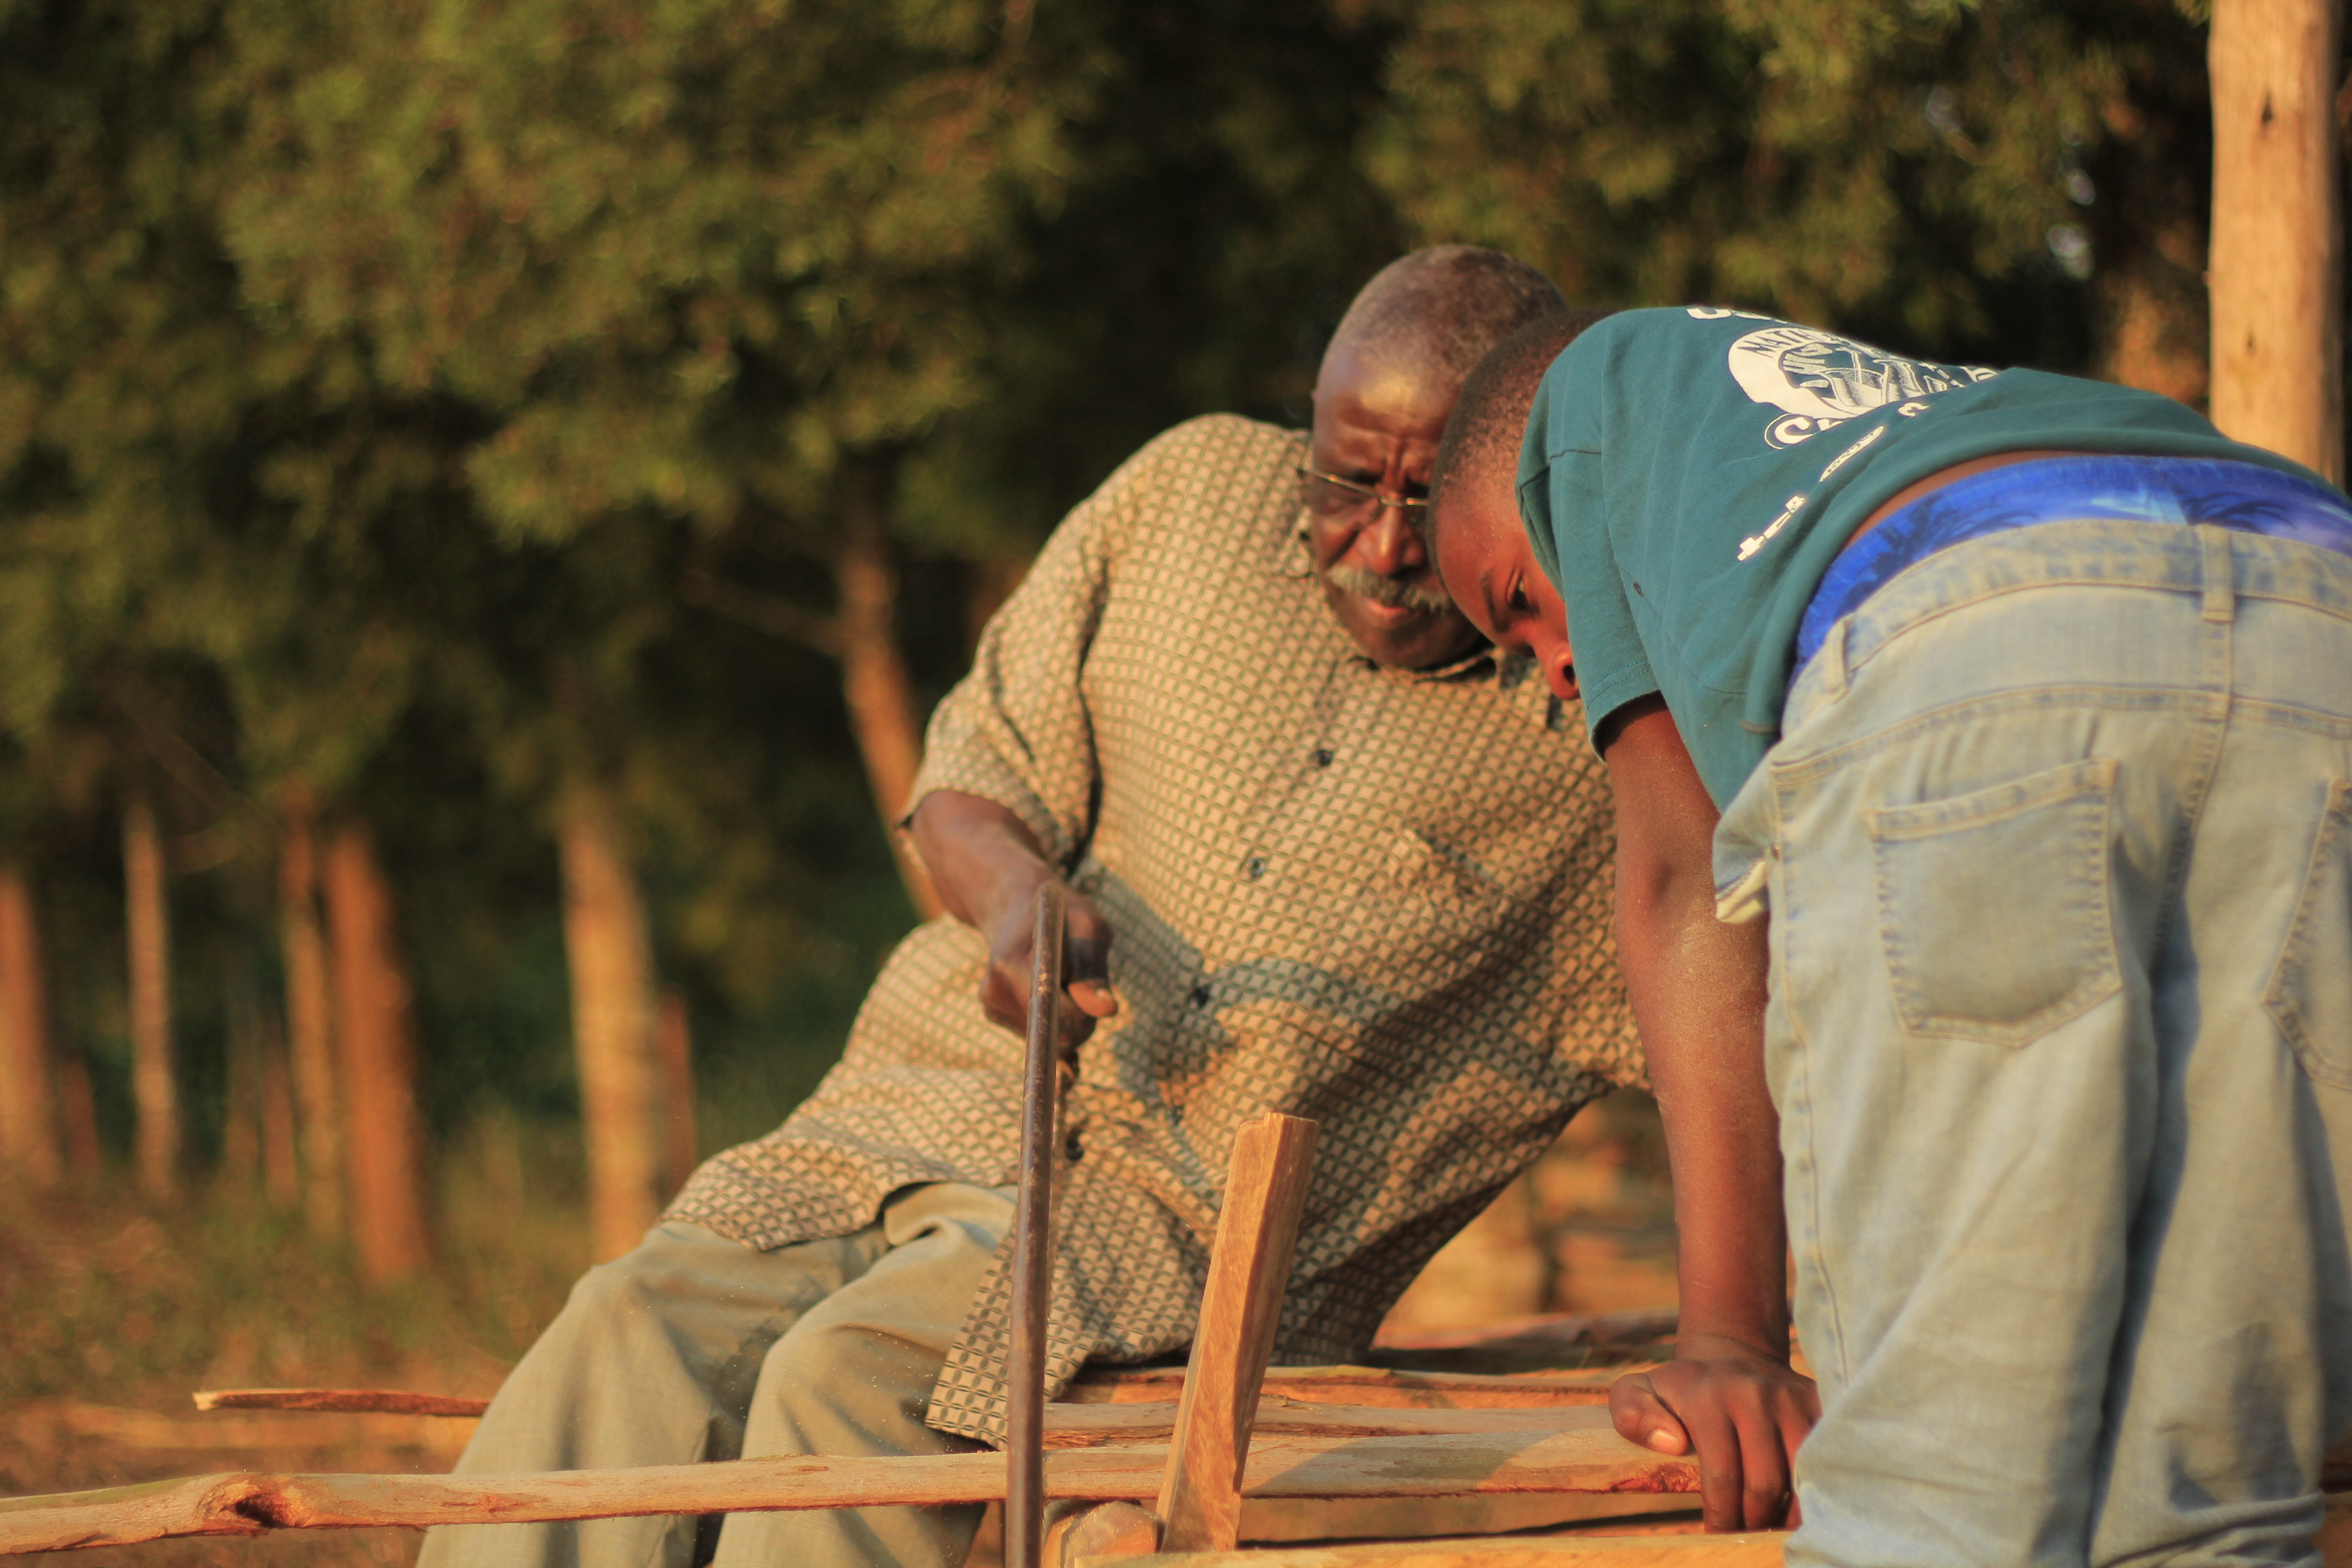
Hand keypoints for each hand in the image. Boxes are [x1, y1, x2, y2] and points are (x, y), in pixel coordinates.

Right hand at [908, 790, 1120, 1040]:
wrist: (1015, 901)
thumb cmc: (1060, 911)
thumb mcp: (1087, 927)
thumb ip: (1093, 971)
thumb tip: (1107, 1010)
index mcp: (1011, 965)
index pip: (1055, 1017)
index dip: (1086, 1016)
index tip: (1101, 1001)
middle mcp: (993, 990)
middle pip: (1053, 1036)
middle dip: (1080, 1019)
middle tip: (1087, 983)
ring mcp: (991, 1005)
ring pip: (1048, 1039)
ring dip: (1068, 1017)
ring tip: (1064, 976)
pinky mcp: (994, 1013)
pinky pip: (1038, 1034)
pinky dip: (1054, 1018)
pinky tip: (1049, 985)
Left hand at [1611, 1333, 1818, 1532]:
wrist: (1730, 1354)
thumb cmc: (1679, 1389)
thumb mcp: (1637, 1392)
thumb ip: (1634, 1415)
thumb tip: (1671, 1442)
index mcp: (1708, 1396)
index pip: (1722, 1474)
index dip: (1722, 1515)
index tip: (1718, 1534)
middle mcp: (1754, 1394)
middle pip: (1766, 1482)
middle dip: (1755, 1520)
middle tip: (1747, 1533)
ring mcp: (1790, 1397)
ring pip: (1803, 1474)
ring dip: (1790, 1511)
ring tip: (1773, 1525)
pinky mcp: (1818, 1402)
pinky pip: (1828, 1456)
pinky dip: (1818, 1487)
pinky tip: (1802, 1503)